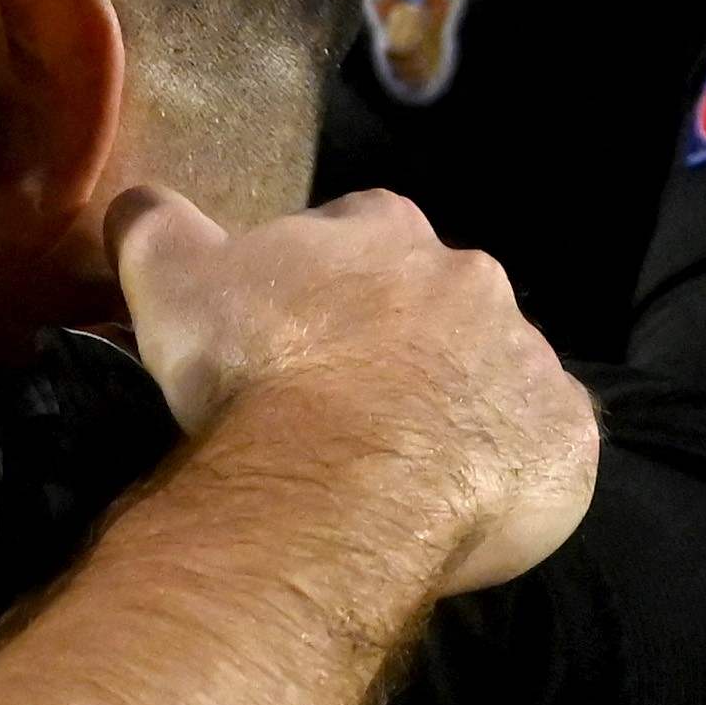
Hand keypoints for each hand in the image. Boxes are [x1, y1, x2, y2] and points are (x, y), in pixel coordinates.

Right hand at [105, 190, 597, 592]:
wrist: (339, 481)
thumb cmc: (257, 368)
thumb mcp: (168, 279)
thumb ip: (154, 224)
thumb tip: (138, 201)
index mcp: (388, 228)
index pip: (361, 231)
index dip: (324, 281)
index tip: (294, 332)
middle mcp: (475, 278)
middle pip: (437, 301)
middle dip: (401, 342)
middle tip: (344, 406)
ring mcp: (530, 360)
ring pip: (494, 375)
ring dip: (457, 406)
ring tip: (398, 466)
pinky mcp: (567, 440)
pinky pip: (542, 449)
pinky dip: (507, 469)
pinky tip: (458, 502)